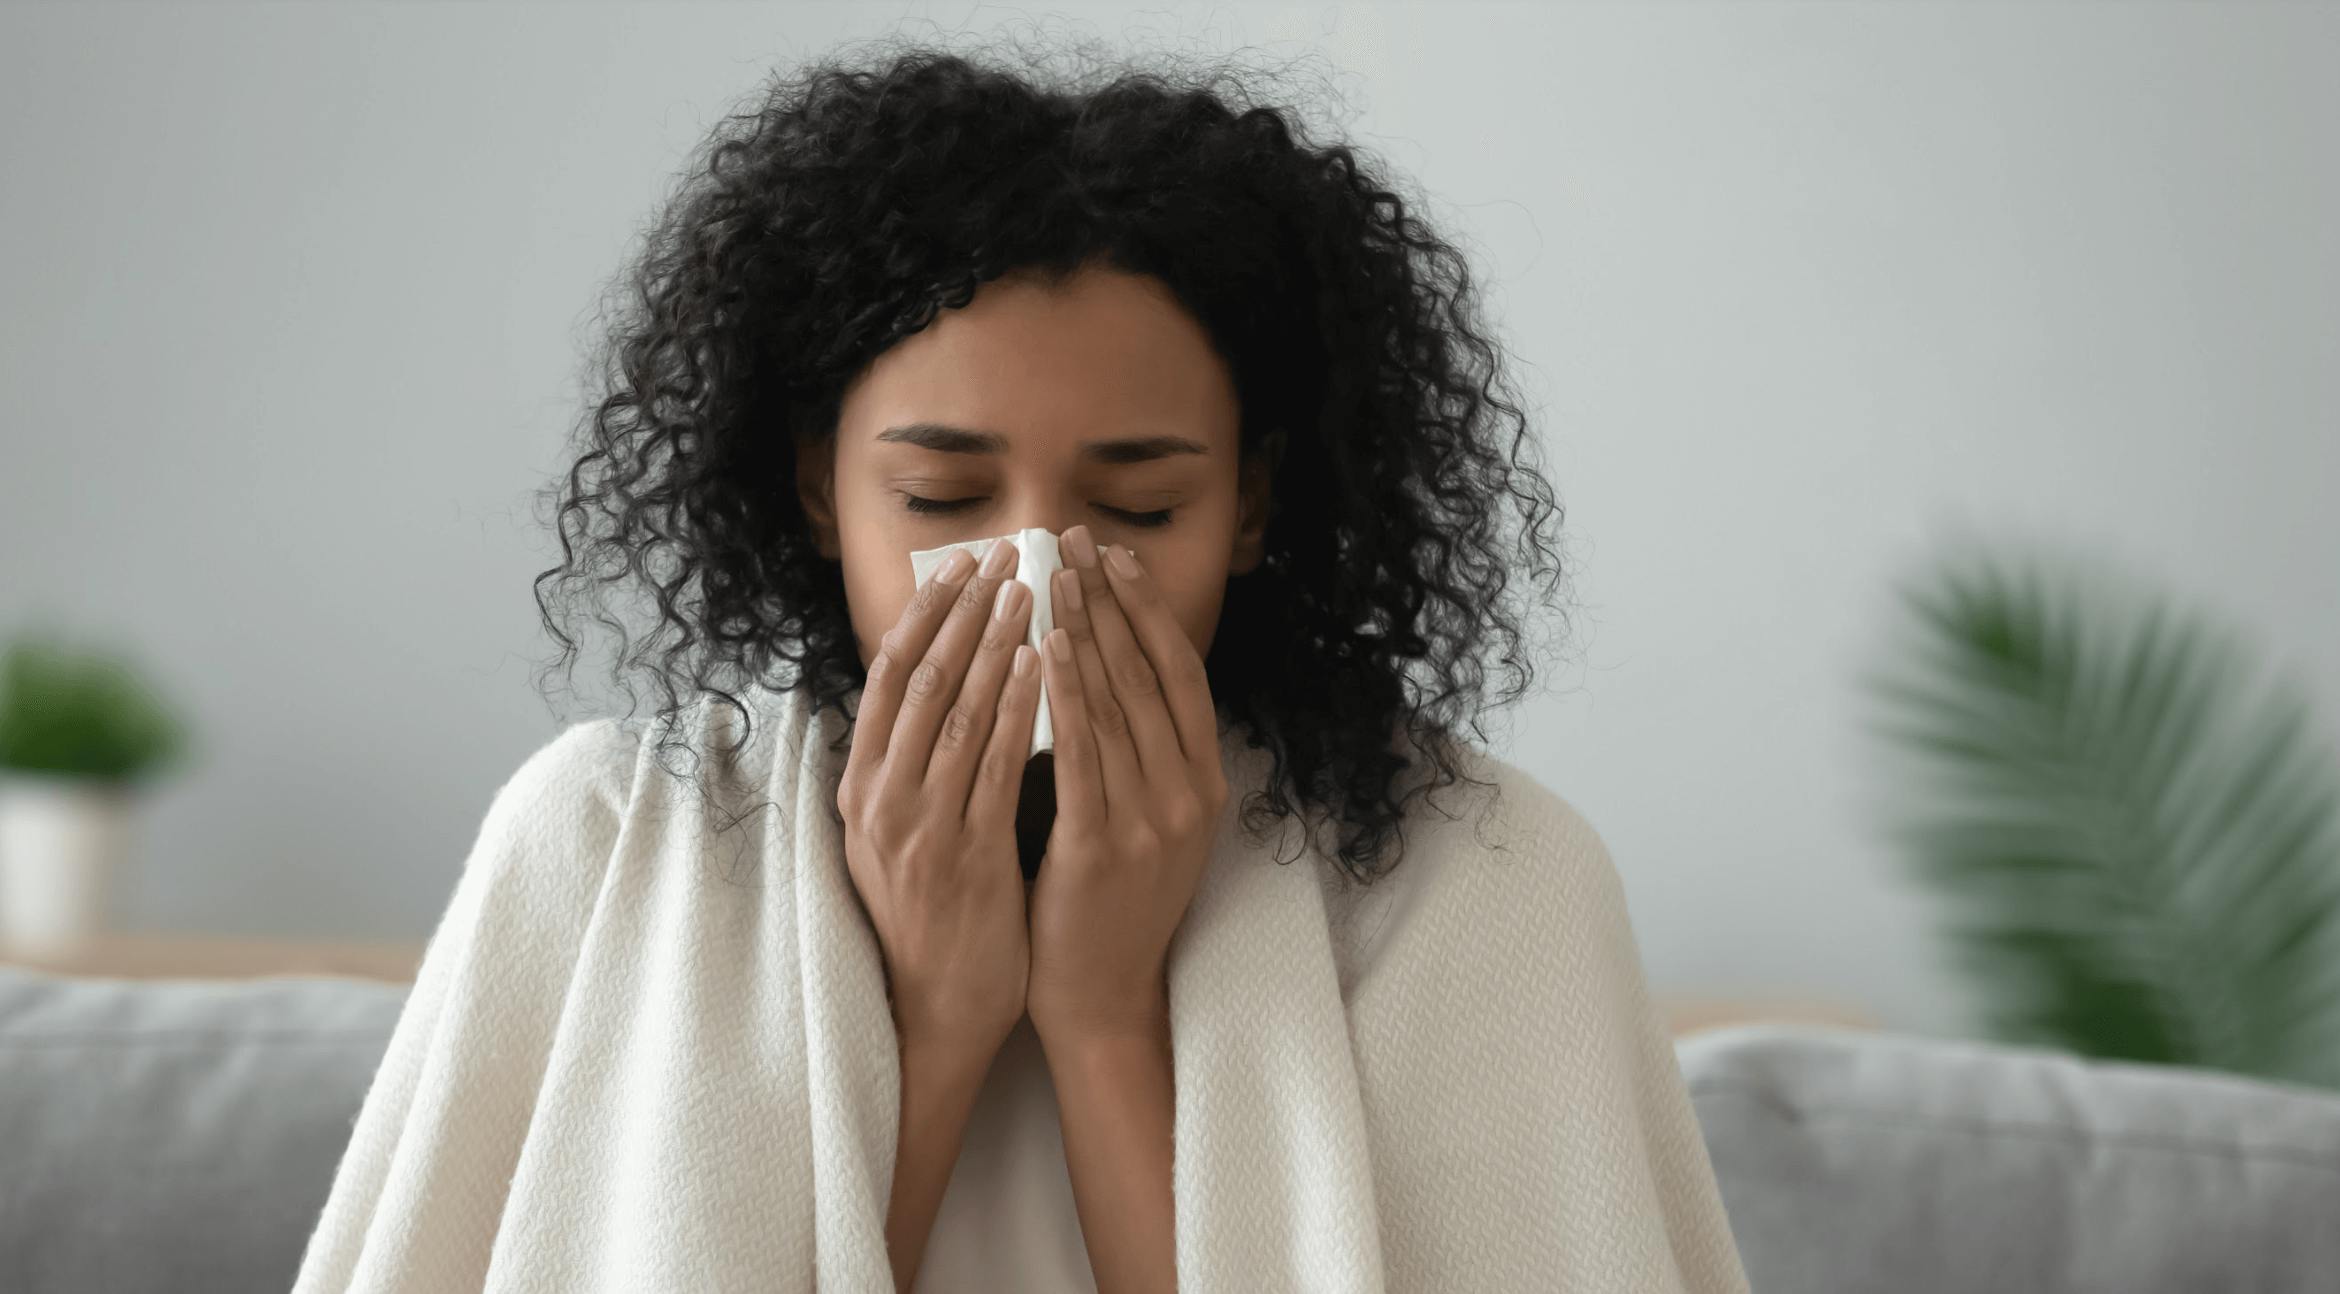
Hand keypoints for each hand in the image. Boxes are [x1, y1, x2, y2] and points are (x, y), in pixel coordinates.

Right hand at [839, 539, 1043, 1059]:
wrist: (934, 1010)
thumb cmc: (930, 917)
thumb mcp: (898, 834)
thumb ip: (911, 767)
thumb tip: (937, 688)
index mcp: (860, 787)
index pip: (888, 676)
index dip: (924, 613)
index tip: (960, 564)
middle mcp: (879, 799)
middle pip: (919, 678)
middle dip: (964, 610)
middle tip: (1005, 555)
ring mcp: (918, 827)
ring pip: (956, 712)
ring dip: (995, 643)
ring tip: (1031, 591)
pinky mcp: (963, 856)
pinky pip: (993, 766)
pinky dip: (1018, 708)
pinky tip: (1044, 666)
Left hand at [1028, 524, 1229, 1039]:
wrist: (1101, 993)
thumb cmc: (1107, 901)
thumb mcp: (1145, 818)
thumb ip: (1137, 751)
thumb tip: (1104, 662)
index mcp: (1204, 782)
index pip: (1179, 673)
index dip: (1147, 608)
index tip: (1113, 556)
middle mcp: (1189, 794)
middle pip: (1149, 674)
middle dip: (1109, 601)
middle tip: (1073, 543)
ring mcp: (1153, 820)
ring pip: (1117, 703)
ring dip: (1084, 629)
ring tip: (1053, 576)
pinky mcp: (1105, 845)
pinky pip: (1084, 752)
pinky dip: (1065, 694)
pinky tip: (1043, 648)